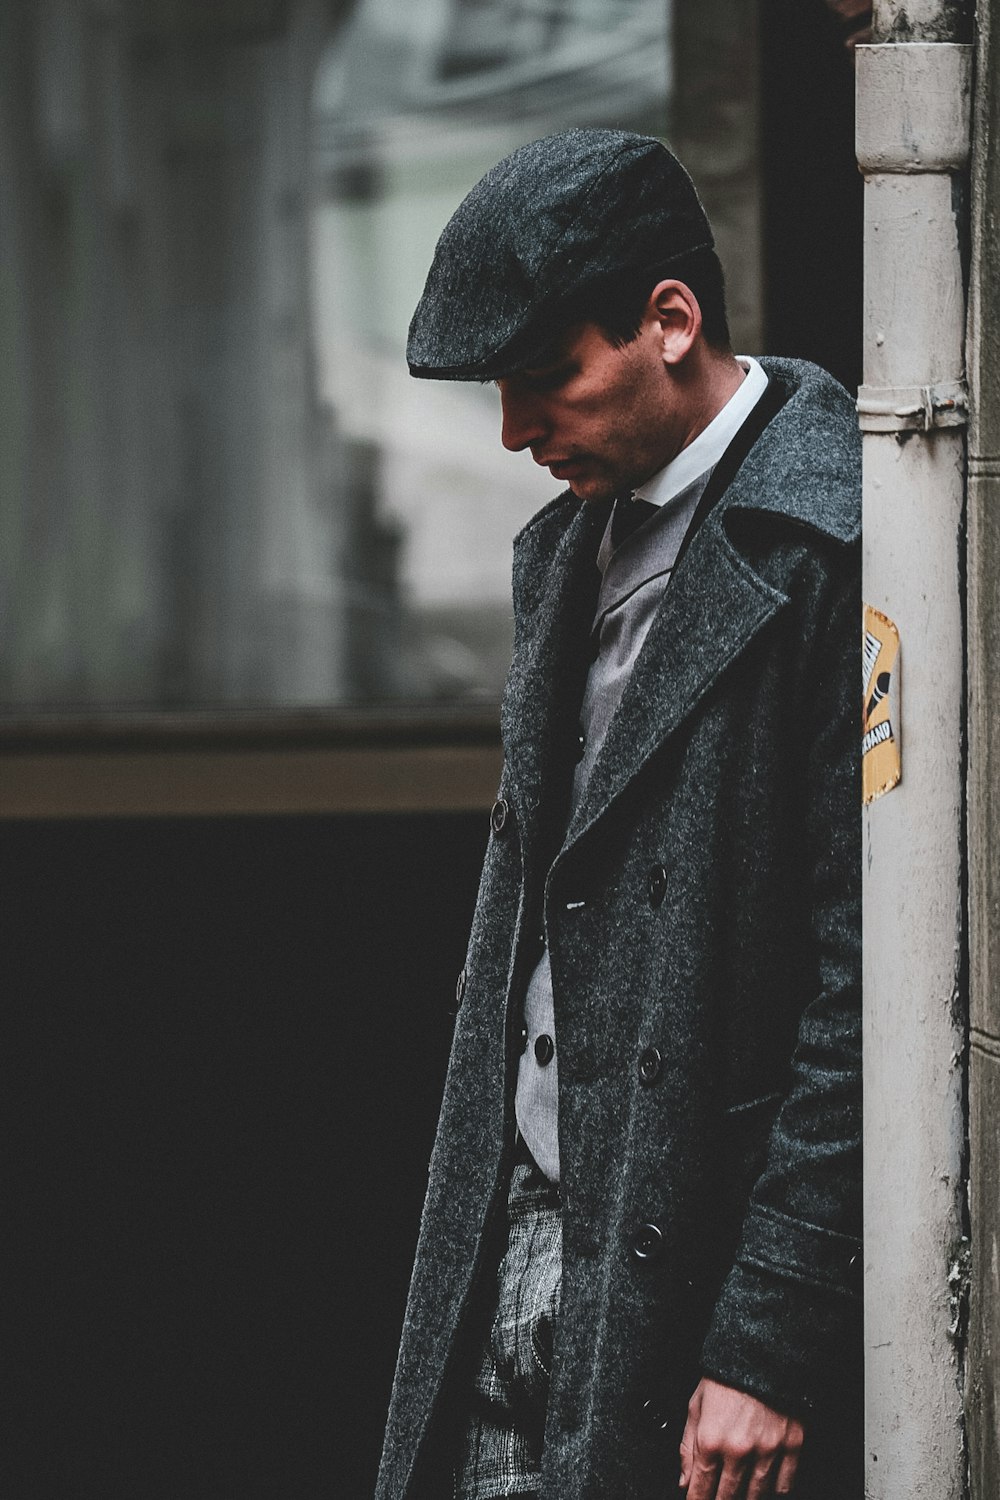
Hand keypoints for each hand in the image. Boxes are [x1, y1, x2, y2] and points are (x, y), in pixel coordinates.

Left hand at [678, 1378, 803, 1498]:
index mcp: (712, 1438)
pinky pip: (785, 1482)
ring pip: (756, 1493)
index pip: (701, 1487)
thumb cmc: (726, 1375)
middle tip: (718, 1499)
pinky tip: (768, 1487)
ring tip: (741, 1494)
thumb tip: (684, 1480)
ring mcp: (767, 1449)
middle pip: (728, 1495)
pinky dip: (776, 1489)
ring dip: (747, 1498)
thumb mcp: (696, 1405)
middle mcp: (739, 1449)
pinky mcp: (791, 1444)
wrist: (762, 1351)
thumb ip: (688, 1446)